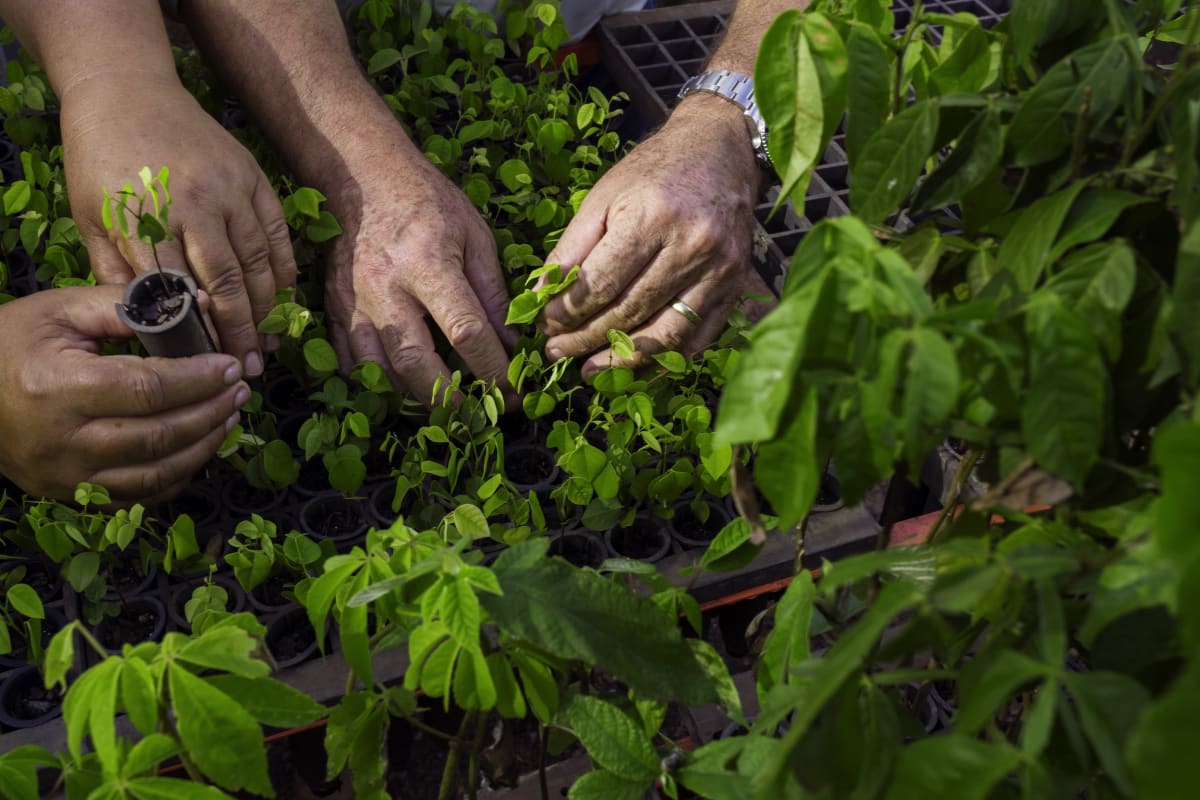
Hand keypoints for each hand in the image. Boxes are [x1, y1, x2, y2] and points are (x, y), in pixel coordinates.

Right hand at [0, 286, 249, 503]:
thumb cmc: (9, 343)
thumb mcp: (59, 310)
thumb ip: (124, 307)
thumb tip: (192, 303)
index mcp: (57, 388)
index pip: (147, 389)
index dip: (197, 380)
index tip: (229, 366)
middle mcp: (62, 441)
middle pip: (159, 436)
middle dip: (210, 412)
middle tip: (239, 390)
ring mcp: (66, 476)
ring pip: (155, 474)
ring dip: (203, 446)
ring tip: (227, 416)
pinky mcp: (69, 495)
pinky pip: (138, 497)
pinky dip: (176, 476)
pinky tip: (198, 448)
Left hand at [60, 73, 295, 376]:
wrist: (127, 90)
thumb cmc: (101, 158)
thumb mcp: (92, 217)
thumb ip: (116, 271)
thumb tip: (143, 325)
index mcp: (148, 218)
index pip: (179, 290)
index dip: (198, 332)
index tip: (207, 365)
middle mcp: (195, 203)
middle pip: (226, 281)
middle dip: (240, 329)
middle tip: (249, 365)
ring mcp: (230, 188)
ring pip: (258, 260)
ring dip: (265, 305)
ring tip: (265, 338)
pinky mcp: (252, 176)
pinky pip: (277, 230)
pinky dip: (283, 265)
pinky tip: (282, 293)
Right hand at [322, 143, 514, 403]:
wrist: (361, 178)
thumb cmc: (428, 202)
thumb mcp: (475, 236)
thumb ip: (493, 292)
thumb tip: (511, 345)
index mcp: (428, 264)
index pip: (466, 332)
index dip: (492, 370)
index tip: (512, 392)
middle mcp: (386, 289)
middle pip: (416, 364)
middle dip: (451, 400)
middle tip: (479, 415)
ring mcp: (353, 302)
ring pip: (379, 372)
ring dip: (415, 400)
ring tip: (445, 411)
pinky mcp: (333, 310)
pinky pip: (351, 364)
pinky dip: (379, 385)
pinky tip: (404, 391)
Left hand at [539, 94, 764, 376]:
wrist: (721, 149)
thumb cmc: (653, 170)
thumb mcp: (603, 195)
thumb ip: (571, 248)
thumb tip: (540, 298)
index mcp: (650, 217)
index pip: (600, 284)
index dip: (567, 313)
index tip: (543, 326)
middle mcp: (689, 246)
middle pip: (629, 312)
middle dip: (586, 340)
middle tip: (556, 354)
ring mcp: (718, 270)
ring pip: (664, 334)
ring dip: (622, 361)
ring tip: (590, 372)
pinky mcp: (734, 287)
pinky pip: (697, 338)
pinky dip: (664, 360)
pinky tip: (634, 368)